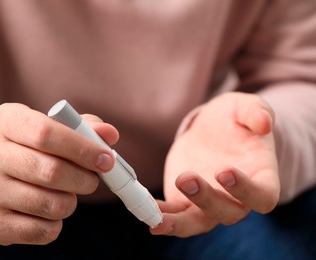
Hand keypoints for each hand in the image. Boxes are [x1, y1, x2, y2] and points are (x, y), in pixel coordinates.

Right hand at [0, 103, 117, 244]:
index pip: (46, 133)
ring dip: (71, 201)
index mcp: (6, 121)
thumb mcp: (51, 126)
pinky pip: (43, 231)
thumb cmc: (31, 147)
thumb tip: (109, 134)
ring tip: (67, 192)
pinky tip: (50, 209)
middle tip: (93, 179)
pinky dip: (57, 223)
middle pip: (51, 171)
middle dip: (85, 178)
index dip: (82, 148)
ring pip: (52, 204)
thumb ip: (83, 127)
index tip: (105, 159)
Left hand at [151, 92, 279, 236]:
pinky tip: (145, 207)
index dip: (247, 190)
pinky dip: (160, 215)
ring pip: (198, 223)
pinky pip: (174, 215)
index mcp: (260, 178)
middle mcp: (237, 199)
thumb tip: (264, 122)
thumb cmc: (232, 120)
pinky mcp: (185, 202)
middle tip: (185, 179)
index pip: (263, 196)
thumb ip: (256, 111)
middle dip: (206, 199)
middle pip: (228, 213)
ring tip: (157, 218)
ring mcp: (209, 204)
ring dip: (179, 223)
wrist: (210, 130)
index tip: (223, 171)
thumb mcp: (243, 107)